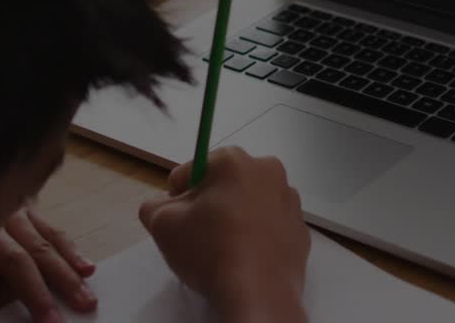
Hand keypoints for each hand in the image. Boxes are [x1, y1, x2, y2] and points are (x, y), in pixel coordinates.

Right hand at [139, 147, 309, 322]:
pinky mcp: (300, 228)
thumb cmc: (210, 252)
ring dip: (235, 217)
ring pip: (250, 202)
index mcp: (233, 160)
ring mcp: (289, 200)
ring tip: (224, 249)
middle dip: (209, 204)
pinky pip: (270, 225)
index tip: (178, 218)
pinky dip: (257, 235)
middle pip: (224, 183)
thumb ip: (153, 205)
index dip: (177, 196)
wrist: (257, 294)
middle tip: (199, 234)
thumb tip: (161, 206)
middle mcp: (267, 171)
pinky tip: (245, 257)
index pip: (190, 171)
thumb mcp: (161, 224)